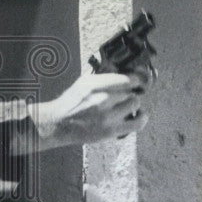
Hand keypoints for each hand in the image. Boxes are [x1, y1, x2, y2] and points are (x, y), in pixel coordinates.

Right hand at [31, 70, 150, 149]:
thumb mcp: (84, 81)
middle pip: (131, 91)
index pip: (127, 79)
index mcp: (95, 85)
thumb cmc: (72, 101)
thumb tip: (122, 69)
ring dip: (133, 103)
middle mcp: (103, 100)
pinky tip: (138, 115)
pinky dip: (141, 118)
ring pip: (135, 104)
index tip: (136, 80)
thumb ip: (103, 76)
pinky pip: (137, 124)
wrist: (59, 123)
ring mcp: (108, 117)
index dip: (135, 79)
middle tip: (125, 94)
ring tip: (127, 104)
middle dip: (130, 92)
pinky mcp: (111, 131)